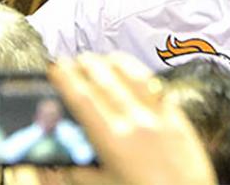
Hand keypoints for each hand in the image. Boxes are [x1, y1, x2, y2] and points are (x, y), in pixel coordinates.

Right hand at [48, 52, 216, 184]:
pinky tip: (135, 72)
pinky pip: (157, 88)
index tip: (57, 66)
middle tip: (75, 59)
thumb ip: (75, 172)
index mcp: (113, 140)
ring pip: (134, 78)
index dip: (67, 80)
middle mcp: (136, 122)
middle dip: (88, 67)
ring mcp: (160, 116)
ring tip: (103, 58)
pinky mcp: (178, 117)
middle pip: (107, 83)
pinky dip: (141, 75)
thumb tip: (51, 161)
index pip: (84, 100)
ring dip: (116, 64)